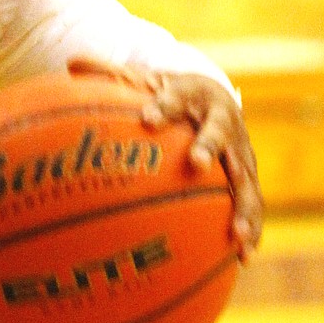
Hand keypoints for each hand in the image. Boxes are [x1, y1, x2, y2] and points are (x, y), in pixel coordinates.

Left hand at [68, 59, 262, 259]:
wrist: (212, 99)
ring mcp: (241, 152)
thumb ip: (109, 76)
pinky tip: (243, 258)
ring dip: (242, 204)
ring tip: (235, 233)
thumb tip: (71, 64)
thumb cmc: (168, 96)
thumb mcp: (141, 81)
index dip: (164, 105)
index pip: (177, 95)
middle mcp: (224, 121)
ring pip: (245, 178)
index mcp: (195, 94)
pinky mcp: (247, 179)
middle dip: (209, 146)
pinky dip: (251, 229)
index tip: (147, 118)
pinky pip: (252, 205)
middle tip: (197, 163)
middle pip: (220, 132)